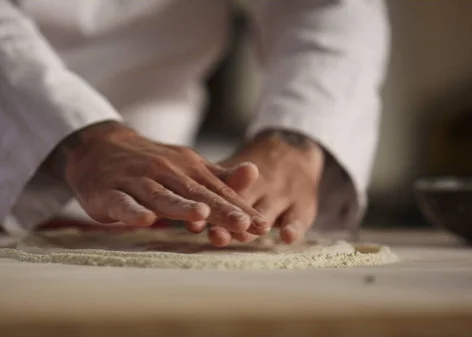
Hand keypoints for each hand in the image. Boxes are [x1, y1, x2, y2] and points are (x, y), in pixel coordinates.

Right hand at [43, 121, 267, 232]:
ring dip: (180, 206)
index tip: (262, 225)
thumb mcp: (186, 166)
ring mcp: (136, 181)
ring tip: (201, 216)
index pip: (217, 191)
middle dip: (220, 209)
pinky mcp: (110, 193)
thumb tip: (254, 173)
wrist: (100, 147)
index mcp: (186, 168)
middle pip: (195, 193)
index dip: (240, 208)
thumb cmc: (150, 164)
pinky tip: (146, 219)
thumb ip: (218, 175)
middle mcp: (165, 172)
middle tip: (244, 225)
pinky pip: (123, 203)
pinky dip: (134, 211)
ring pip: (161, 196)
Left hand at [187, 130, 323, 245]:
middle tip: (213, 234)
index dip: (205, 209)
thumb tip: (169, 205)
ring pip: (265, 212)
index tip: (191, 223)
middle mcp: (259, 188)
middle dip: (226, 220)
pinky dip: (293, 228)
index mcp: (238, 183)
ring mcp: (283, 197)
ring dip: (251, 223)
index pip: (220, 196)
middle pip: (239, 205)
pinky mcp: (303, 206)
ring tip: (242, 237)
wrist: (292, 149)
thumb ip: (209, 191)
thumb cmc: (253, 173)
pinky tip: (286, 237)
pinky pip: (299, 219)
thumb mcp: (231, 177)